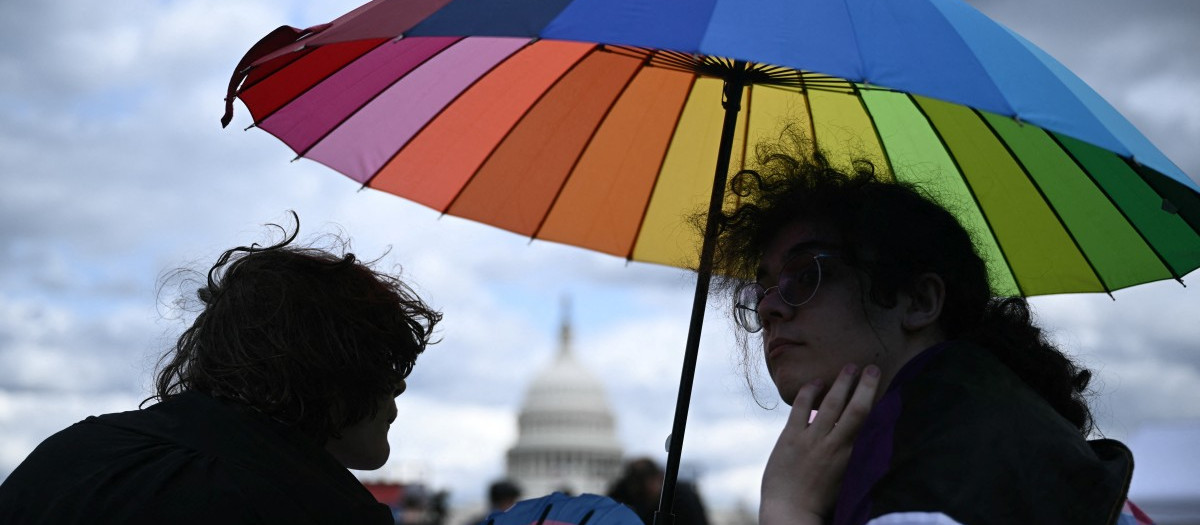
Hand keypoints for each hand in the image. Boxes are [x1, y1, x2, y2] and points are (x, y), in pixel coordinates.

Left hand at [759, 363, 879, 524]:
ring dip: (842, 383)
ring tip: (850, 367)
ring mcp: (812, 441)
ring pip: (831, 404)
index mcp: (853, 459)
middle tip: (873, 367)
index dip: (880, 405)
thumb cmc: (820, 502)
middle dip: (867, 386)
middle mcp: (835, 446)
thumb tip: (864, 440)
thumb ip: (855, 459)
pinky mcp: (790, 438)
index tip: (889, 388)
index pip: (871, 426)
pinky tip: (816, 382)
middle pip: (857, 410)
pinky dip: (809, 392)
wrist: (790, 513)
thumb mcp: (846, 480)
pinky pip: (801, 408)